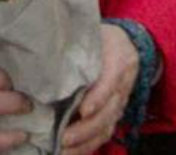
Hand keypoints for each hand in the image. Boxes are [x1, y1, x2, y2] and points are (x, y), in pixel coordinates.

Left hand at [61, 24, 139, 154]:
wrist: (129, 45)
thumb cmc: (104, 38)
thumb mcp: (95, 33)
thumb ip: (78, 42)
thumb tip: (46, 49)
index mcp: (118, 60)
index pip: (111, 82)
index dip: (98, 98)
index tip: (83, 110)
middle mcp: (122, 85)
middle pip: (109, 111)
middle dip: (87, 128)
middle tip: (64, 138)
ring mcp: (120, 102)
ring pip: (107, 126)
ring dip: (86, 142)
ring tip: (64, 151)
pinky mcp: (114, 114)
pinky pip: (104, 133)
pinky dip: (88, 146)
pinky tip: (70, 153)